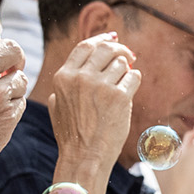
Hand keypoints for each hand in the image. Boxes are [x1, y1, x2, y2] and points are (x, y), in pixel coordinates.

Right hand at [45, 33, 140, 173]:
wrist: (85, 156)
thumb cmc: (73, 134)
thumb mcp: (58, 104)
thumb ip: (67, 83)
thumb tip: (83, 65)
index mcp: (64, 76)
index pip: (85, 46)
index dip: (101, 38)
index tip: (113, 37)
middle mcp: (81, 77)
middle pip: (105, 49)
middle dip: (120, 49)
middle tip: (129, 55)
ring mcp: (101, 86)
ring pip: (122, 63)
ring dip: (126, 70)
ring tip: (122, 85)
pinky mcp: (120, 97)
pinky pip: (133, 77)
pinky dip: (134, 81)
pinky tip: (129, 90)